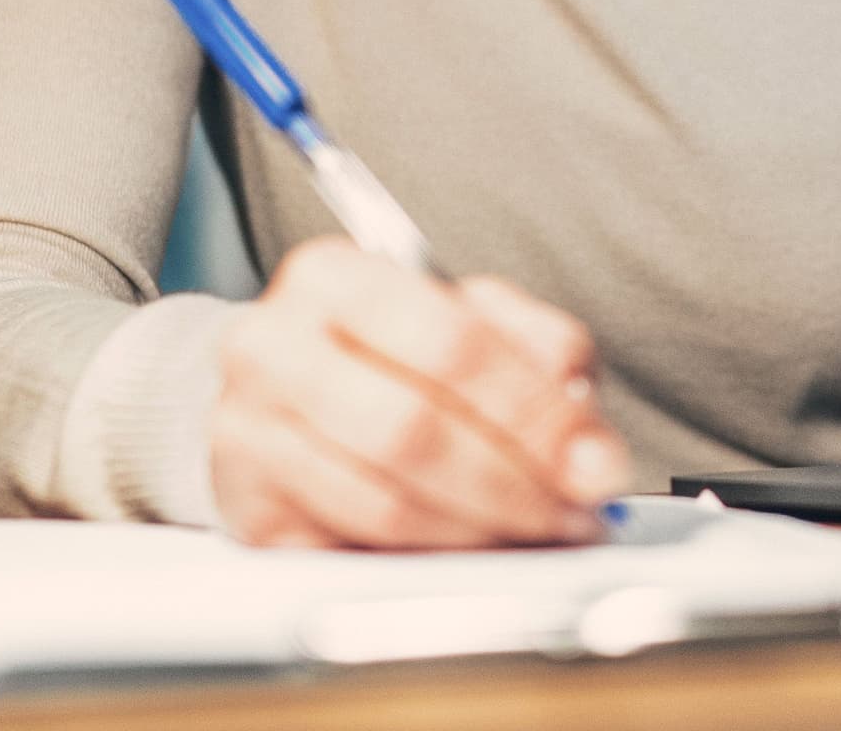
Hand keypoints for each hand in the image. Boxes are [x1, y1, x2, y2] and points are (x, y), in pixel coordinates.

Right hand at [210, 238, 631, 548]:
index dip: (531, 412)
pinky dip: (427, 565)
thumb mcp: (469, 312)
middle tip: (573, 513)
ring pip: (383, 506)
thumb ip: (539, 352)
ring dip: (479, 534)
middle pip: (411, 430)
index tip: (593, 462)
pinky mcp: (250, 515)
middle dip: (511, 483)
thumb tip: (590, 452)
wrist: (281, 380)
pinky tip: (474, 553)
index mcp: (333, 275)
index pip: (450, 344)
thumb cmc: (388, 343)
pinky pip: (353, 557)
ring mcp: (248, 435)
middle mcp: (272, 347)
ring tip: (537, 535)